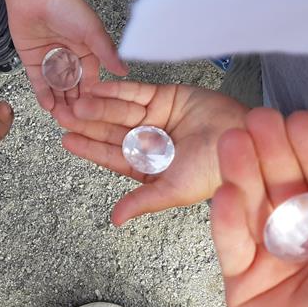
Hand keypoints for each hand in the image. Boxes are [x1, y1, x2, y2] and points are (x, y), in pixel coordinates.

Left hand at [4, 0, 127, 111]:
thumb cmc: (66, 6)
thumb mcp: (92, 30)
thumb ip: (106, 52)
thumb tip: (124, 70)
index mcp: (87, 52)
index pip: (92, 80)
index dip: (94, 96)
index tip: (97, 113)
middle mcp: (70, 58)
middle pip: (74, 88)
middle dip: (76, 104)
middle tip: (79, 121)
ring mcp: (50, 61)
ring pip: (56, 88)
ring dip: (60, 103)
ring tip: (64, 118)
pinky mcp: (32, 62)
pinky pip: (39, 83)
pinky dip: (43, 95)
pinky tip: (49, 107)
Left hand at [57, 81, 246, 225]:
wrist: (246, 139)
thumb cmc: (215, 171)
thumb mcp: (174, 190)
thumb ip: (142, 201)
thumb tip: (115, 219)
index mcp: (148, 165)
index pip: (111, 156)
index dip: (89, 147)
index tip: (66, 139)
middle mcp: (148, 141)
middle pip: (110, 130)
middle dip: (86, 123)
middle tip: (61, 114)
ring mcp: (156, 118)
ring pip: (120, 110)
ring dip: (98, 105)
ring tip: (76, 100)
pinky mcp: (166, 96)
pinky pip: (137, 92)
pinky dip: (117, 89)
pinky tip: (97, 86)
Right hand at [211, 108, 307, 306]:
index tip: (299, 120)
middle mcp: (307, 229)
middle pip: (284, 181)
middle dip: (271, 149)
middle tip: (257, 119)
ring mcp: (271, 251)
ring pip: (253, 203)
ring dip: (242, 172)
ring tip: (231, 142)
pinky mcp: (242, 278)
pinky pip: (231, 244)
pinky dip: (225, 220)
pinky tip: (224, 193)